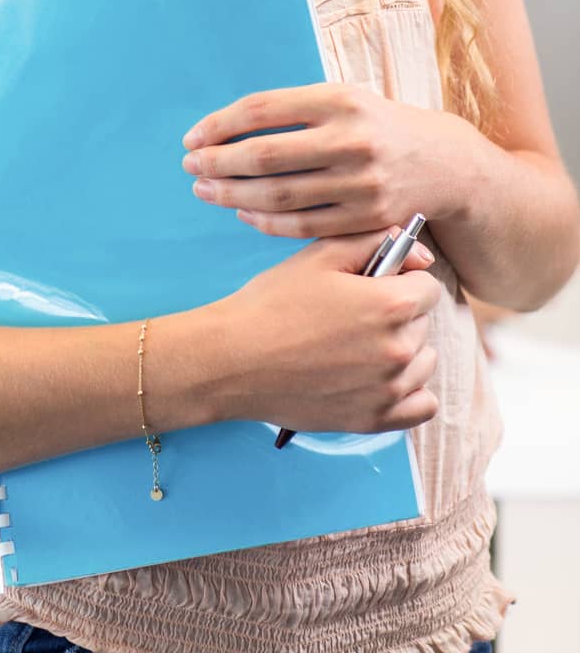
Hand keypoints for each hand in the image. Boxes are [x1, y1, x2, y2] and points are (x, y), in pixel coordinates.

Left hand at [181, 82, 465, 237]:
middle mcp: (351, 139)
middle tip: (190, 167)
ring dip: (233, 195)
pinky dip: (265, 221)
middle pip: (265, 156)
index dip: (220, 124)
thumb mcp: (344, 99)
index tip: (192, 138)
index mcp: (339, 100)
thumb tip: (224, 128)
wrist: (445, 164)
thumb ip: (292, 109)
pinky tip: (242, 213)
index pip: (262, 110)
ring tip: (205, 190)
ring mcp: (361, 183)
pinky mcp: (368, 219)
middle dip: (218, 163)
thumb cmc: (377, 126)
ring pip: (279, 195)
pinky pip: (302, 225)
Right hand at [199, 226, 441, 432]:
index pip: (428, 287)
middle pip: (423, 324)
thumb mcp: (320, 256)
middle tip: (354, 313)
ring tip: (359, 344)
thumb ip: (374, 242)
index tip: (375, 284)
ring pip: (423, 362)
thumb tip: (417, 251)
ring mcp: (388, 389)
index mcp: (391, 304)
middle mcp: (398, 349)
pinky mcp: (374, 420)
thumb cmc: (273, 303)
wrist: (234, 359)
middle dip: (399, 314)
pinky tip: (378, 377)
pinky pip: (421, 405)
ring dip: (403, 351)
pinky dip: (407, 391)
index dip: (402, 280)